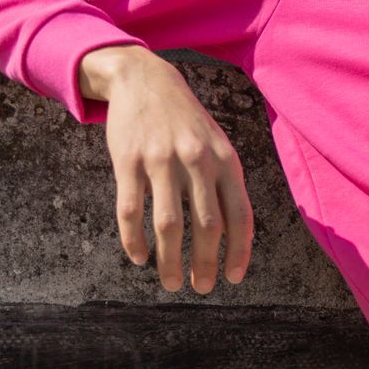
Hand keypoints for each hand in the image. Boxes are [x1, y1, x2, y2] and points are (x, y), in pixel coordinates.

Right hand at [81, 44, 253, 293]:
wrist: (146, 79)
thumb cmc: (188, 122)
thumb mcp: (219, 145)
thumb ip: (227, 184)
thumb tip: (236, 234)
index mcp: (226, 161)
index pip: (240, 215)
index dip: (239, 251)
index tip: (234, 278)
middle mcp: (198, 162)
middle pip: (206, 225)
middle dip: (205, 263)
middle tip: (201, 288)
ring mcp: (162, 161)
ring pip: (168, 224)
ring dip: (170, 260)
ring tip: (172, 283)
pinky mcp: (128, 161)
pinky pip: (131, 210)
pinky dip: (134, 240)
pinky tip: (139, 258)